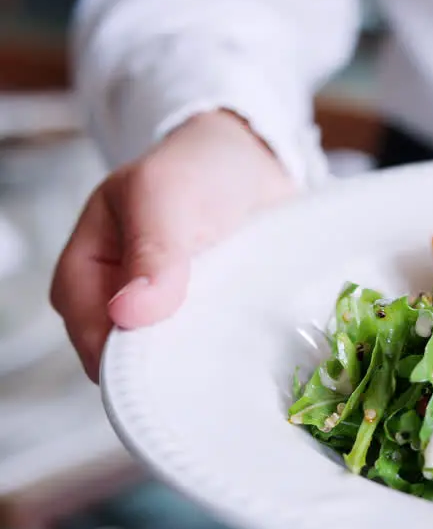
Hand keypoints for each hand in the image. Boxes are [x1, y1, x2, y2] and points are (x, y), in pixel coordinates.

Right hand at [51, 110, 296, 381]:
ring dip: (199, 359)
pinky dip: (224, 349)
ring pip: (170, 359)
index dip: (122, 358)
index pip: (91, 334)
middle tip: (210, 364)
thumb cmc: (194, 169)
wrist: (251, 160)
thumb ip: (152, 251)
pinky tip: (247, 347)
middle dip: (164, 367)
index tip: (168, 368)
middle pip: (128, 357)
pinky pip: (205, 349)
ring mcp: (163, 312)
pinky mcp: (203, 317)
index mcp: (85, 270)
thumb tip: (129, 314)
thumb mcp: (164, 194)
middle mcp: (118, 299)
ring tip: (233, 352)